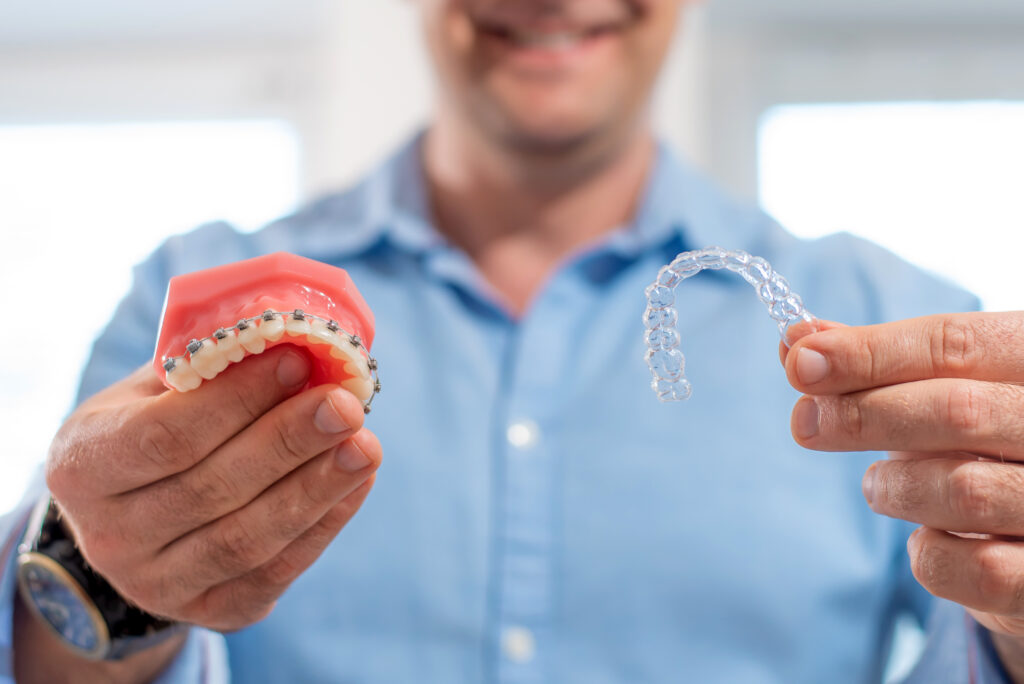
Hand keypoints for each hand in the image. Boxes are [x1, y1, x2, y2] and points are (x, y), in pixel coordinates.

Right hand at [44, 345, 380, 630]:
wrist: (130, 522)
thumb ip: (209, 368)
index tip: (297, 361)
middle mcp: (110, 537)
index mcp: (83, 466)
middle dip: (288, 442)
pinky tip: (357, 482)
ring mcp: (157, 585)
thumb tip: (293, 339)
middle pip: (212, 489)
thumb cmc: (151, 431)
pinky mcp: (212, 612)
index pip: (166, 436)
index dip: (237, 400)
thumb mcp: (153, 392)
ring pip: (247, 539)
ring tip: (366, 445)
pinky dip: (323, 526)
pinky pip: (274, 572)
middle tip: (345, 405)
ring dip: (316, 489)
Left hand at [781, 313, 1023, 676]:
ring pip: (964, 491)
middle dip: (864, 414)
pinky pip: (975, 569)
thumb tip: (798, 343)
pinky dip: (930, 554)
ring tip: (880, 485)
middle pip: (960, 410)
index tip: (800, 362)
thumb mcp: (946, 389)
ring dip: (894, 487)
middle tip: (807, 424)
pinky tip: (927, 538)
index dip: (869, 352)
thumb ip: (878, 365)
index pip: (957, 343)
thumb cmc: (987, 443)